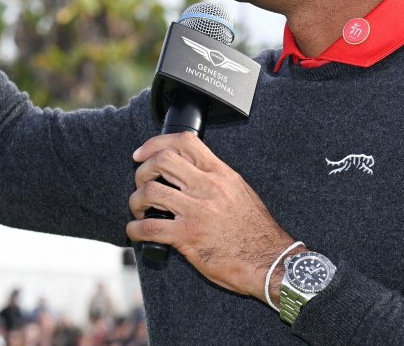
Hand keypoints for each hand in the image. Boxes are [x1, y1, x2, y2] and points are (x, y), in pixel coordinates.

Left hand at [127, 133, 296, 303]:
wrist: (268, 260)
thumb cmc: (256, 231)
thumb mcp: (240, 191)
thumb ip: (217, 179)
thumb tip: (192, 174)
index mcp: (220, 174)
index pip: (185, 142)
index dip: (156, 143)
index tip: (143, 153)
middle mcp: (207, 187)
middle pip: (162, 161)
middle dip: (142, 170)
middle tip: (141, 183)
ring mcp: (196, 211)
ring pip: (150, 191)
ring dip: (136, 200)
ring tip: (139, 209)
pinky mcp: (187, 236)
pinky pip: (149, 227)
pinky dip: (135, 229)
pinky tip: (137, 231)